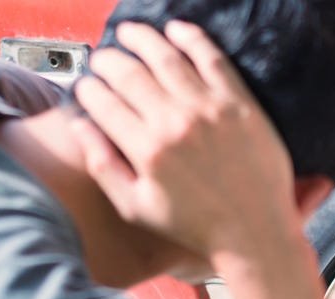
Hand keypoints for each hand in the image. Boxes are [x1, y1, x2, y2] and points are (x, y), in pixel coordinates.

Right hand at [70, 21, 298, 257]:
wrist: (254, 232)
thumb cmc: (196, 225)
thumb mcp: (137, 207)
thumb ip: (104, 166)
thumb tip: (80, 127)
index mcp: (147, 149)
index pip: (104, 102)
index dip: (88, 88)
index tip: (86, 85)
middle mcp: (175, 124)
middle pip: (130, 74)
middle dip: (109, 60)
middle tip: (104, 58)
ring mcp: (210, 111)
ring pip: (167, 58)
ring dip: (143, 39)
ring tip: (130, 33)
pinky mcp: (240, 105)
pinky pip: (212, 59)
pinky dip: (192, 38)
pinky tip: (177, 29)